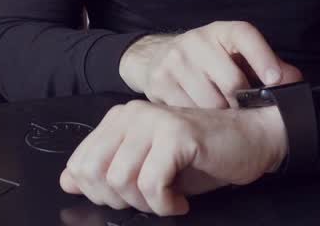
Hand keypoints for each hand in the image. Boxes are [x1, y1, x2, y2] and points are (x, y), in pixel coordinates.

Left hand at [59, 99, 286, 215]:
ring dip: (145, 204)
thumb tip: (68, 180)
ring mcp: (154, 121)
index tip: (130, 197)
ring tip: (166, 200)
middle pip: (94, 173)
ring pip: (121, 180)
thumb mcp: (147, 165)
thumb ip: (106, 170)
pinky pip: (152, 184)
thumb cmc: (202, 156)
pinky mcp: (177, 135)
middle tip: (148, 201)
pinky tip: (180, 201)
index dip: (99, 192)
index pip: (79, 164)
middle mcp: (132, 114)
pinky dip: (164, 204)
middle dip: (118, 199)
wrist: (251, 139)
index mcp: (120, 119)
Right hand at [118, 21, 302, 107]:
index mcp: (221, 31)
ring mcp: (175, 60)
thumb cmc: (210, 61)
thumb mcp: (237, 55)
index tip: (275, 80)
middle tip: (241, 110)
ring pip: (211, 104)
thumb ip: (269, 67)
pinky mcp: (159, 82)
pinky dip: (198, 122)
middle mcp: (196, 40)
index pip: (245, 36)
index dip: (263, 58)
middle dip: (241, 103)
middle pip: (232, 82)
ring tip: (220, 116)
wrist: (157, 57)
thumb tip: (294, 82)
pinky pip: (188, 114)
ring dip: (221, 117)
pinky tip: (200, 119)